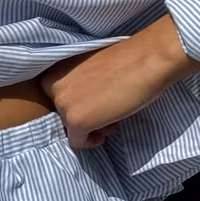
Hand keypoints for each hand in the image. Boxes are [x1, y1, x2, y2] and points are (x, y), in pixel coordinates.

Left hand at [39, 15, 199, 149]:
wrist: (146, 60)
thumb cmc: (126, 59)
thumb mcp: (90, 67)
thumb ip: (79, 83)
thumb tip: (83, 103)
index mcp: (55, 68)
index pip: (57, 97)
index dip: (78, 102)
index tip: (96, 103)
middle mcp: (53, 85)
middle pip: (63, 113)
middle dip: (85, 115)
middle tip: (107, 113)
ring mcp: (63, 103)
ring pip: (70, 127)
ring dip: (91, 127)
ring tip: (112, 120)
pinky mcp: (76, 120)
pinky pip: (77, 142)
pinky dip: (90, 141)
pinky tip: (107, 131)